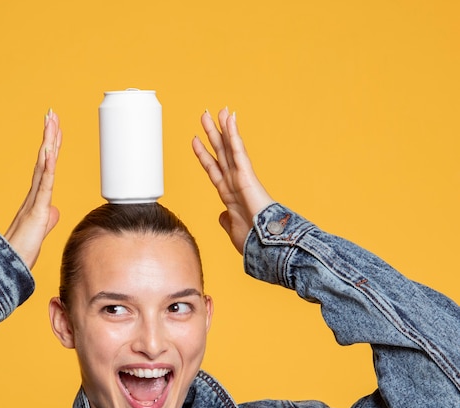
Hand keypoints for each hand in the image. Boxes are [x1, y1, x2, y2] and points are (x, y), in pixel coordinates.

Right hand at [5, 110, 61, 268]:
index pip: (46, 166)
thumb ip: (47, 218)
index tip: (55, 128)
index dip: (51, 147)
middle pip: (44, 159)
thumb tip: (54, 211)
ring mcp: (35, 200)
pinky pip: (45, 185)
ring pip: (44, 166)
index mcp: (37, 197)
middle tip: (52, 113)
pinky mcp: (37, 210)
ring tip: (51, 121)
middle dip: (49, 136)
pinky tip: (51, 151)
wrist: (13, 264)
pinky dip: (48, 167)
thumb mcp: (41, 230)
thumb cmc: (24, 250)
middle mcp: (34, 194)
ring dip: (48, 143)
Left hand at [192, 109, 273, 253]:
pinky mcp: (247, 176)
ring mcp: (240, 178)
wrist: (264, 244)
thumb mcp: (233, 229)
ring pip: (229, 148)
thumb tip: (222, 216)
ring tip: (218, 110)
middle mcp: (233, 182)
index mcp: (228, 195)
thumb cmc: (253, 241)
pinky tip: (230, 121)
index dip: (203, 155)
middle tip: (205, 115)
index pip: (213, 169)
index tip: (195, 140)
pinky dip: (233, 136)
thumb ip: (226, 221)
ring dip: (222, 129)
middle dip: (212, 134)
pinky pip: (238, 152)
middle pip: (220, 153)